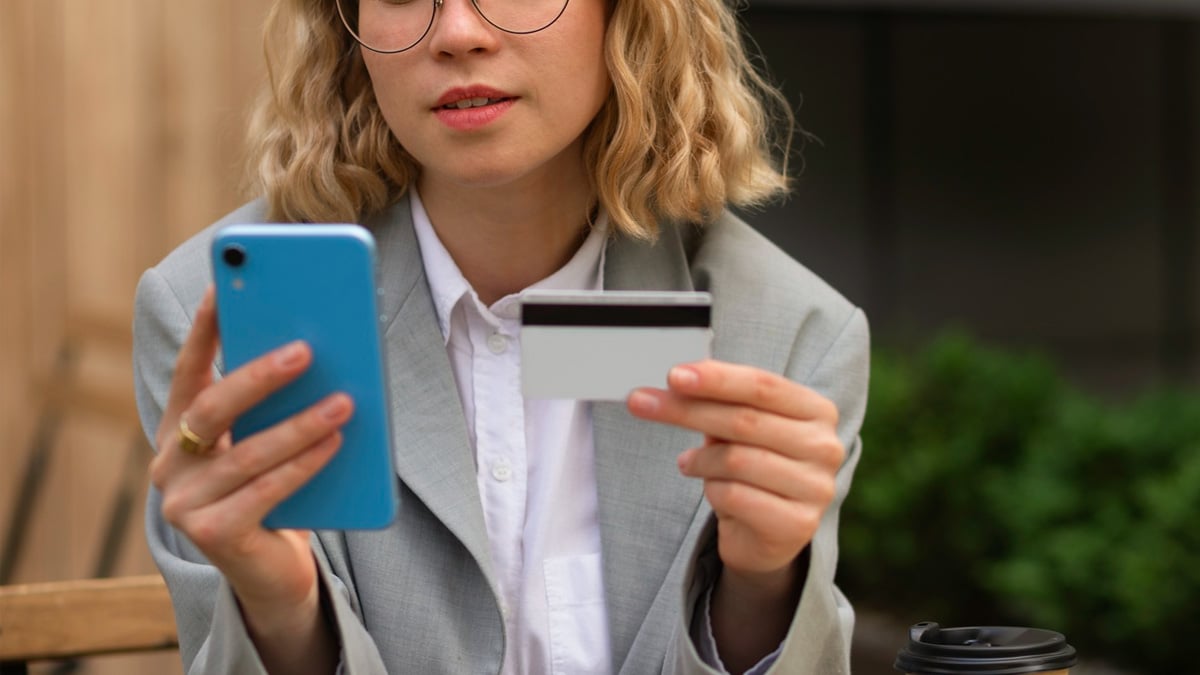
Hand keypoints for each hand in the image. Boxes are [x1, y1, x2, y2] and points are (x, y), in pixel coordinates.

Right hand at [149, 286, 346, 666]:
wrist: (274, 573)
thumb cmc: (276, 491)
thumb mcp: (270, 441)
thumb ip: (275, 406)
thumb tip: (320, 347)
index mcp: (180, 429)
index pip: (189, 370)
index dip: (204, 329)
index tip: (223, 286)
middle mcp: (171, 463)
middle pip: (212, 408)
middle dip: (259, 376)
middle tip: (305, 349)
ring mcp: (185, 503)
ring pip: (247, 454)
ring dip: (299, 424)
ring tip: (344, 402)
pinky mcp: (213, 536)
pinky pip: (265, 493)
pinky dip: (304, 465)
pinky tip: (335, 443)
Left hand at [626, 359, 843, 576]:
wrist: (769, 535)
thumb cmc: (753, 469)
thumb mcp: (742, 430)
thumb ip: (721, 404)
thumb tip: (677, 382)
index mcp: (817, 411)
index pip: (763, 386)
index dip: (716, 379)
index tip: (674, 375)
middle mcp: (825, 446)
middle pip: (745, 419)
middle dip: (687, 410)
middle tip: (642, 403)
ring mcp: (815, 487)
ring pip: (736, 459)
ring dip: (699, 460)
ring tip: (686, 463)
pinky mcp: (798, 524)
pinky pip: (735, 496)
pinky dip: (711, 489)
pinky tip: (709, 488)